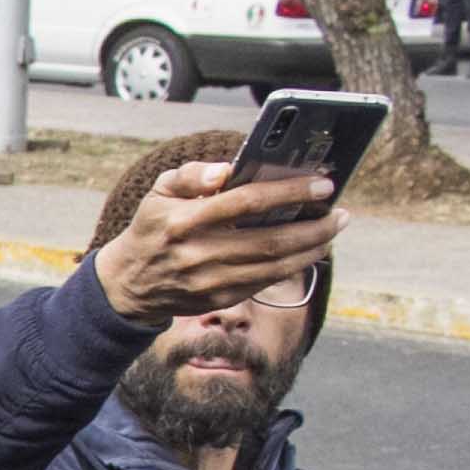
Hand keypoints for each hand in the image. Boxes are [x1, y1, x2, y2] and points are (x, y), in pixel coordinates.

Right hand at [90, 160, 346, 324]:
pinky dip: (293, 266)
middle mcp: (196, 254)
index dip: (290, 193)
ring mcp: (208, 281)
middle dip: (314, 226)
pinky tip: (309, 251)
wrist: (128, 283)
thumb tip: (226, 169)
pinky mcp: (218, 299)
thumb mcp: (159, 192)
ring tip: (332, 231)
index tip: (322, 185)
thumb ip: (190, 174)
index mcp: (182, 221)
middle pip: (270, 240)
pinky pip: (265, 282)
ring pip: (274, 266)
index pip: (247, 202)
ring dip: (312, 248)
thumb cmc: (154, 227)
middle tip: (341, 213)